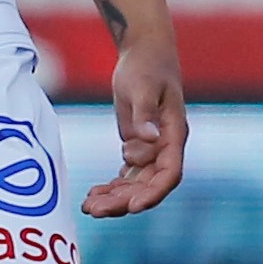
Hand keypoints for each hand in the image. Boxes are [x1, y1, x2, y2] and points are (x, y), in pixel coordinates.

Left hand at [84, 40, 188, 216]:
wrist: (143, 52)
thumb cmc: (146, 67)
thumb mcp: (142, 86)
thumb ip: (145, 114)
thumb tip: (150, 139)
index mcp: (174, 135)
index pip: (169, 173)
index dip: (153, 193)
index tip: (133, 208)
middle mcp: (165, 147)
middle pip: (148, 184)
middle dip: (123, 201)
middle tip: (94, 211)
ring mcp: (151, 148)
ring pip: (136, 183)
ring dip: (115, 198)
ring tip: (88, 208)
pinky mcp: (137, 144)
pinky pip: (127, 173)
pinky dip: (112, 185)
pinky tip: (92, 195)